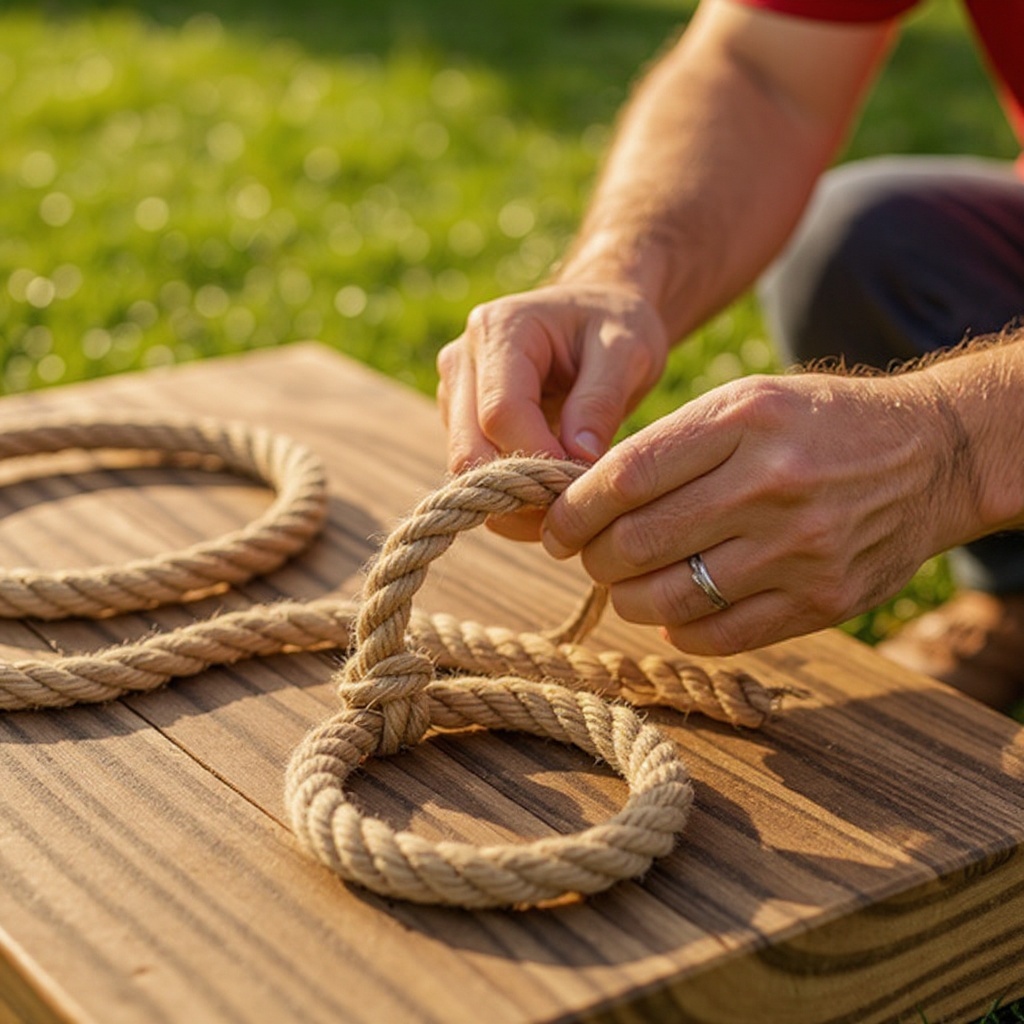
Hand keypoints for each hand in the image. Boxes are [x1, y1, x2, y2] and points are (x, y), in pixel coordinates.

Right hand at [436, 282, 667, 538]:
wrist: (597, 312)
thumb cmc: (615, 324)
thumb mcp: (627, 350)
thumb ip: (600, 402)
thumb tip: (577, 460)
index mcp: (500, 330)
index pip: (501, 413)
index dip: (539, 458)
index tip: (583, 481)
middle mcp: (463, 361)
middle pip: (470, 449)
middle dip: (521, 490)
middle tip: (576, 509)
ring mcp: (454, 394)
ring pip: (467, 469)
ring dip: (515, 500)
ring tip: (569, 503)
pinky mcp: (459, 422)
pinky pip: (476, 473)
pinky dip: (511, 497)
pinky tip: (553, 495)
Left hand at [540, 370, 966, 653]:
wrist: (932, 454)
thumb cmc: (817, 423)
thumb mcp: (745, 402)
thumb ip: (669, 446)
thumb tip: (586, 504)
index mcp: (743, 420)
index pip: (626, 477)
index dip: (573, 511)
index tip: (555, 527)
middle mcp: (771, 484)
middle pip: (639, 542)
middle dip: (594, 558)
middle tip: (589, 555)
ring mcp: (802, 549)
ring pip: (669, 599)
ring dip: (628, 599)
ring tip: (627, 583)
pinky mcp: (824, 601)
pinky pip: (719, 635)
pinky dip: (678, 630)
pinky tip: (675, 610)